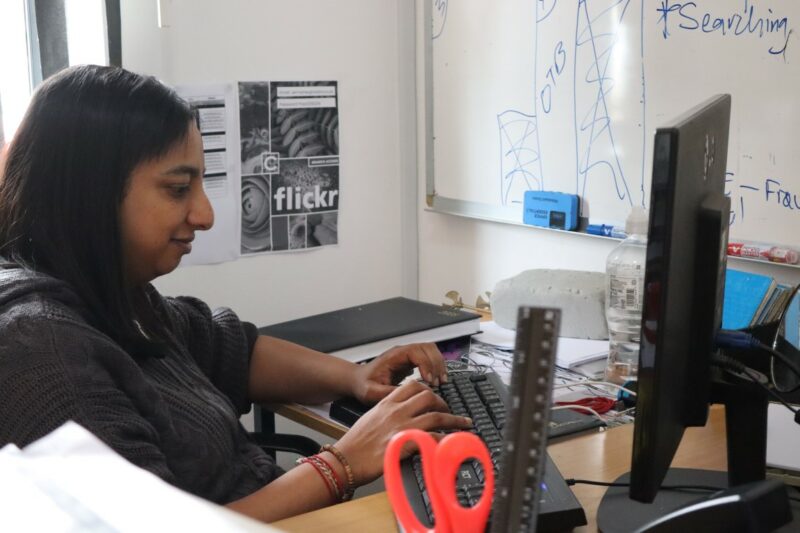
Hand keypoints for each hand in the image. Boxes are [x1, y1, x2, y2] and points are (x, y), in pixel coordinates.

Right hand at [334, 381, 472, 484]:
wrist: (345, 459)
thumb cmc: (355, 443)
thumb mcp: (370, 418)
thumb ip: (387, 412)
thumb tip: (402, 414)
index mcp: (387, 403)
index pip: (412, 386)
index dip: (428, 389)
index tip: (435, 396)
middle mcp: (396, 411)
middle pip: (428, 396)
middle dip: (443, 402)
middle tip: (449, 410)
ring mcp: (402, 426)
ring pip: (436, 415)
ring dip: (454, 419)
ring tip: (463, 424)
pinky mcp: (406, 444)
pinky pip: (433, 438)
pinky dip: (446, 439)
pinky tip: (452, 443)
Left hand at [351, 343, 447, 403]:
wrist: (358, 380)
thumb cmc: (364, 384)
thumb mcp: (372, 392)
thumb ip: (389, 393)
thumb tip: (408, 395)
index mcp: (393, 356)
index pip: (416, 352)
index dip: (426, 364)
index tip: (429, 381)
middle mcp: (403, 353)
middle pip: (428, 348)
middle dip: (436, 364)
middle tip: (437, 382)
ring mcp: (408, 356)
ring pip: (431, 351)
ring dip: (439, 364)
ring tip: (441, 381)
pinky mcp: (411, 362)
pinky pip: (429, 358)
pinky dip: (436, 367)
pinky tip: (437, 380)